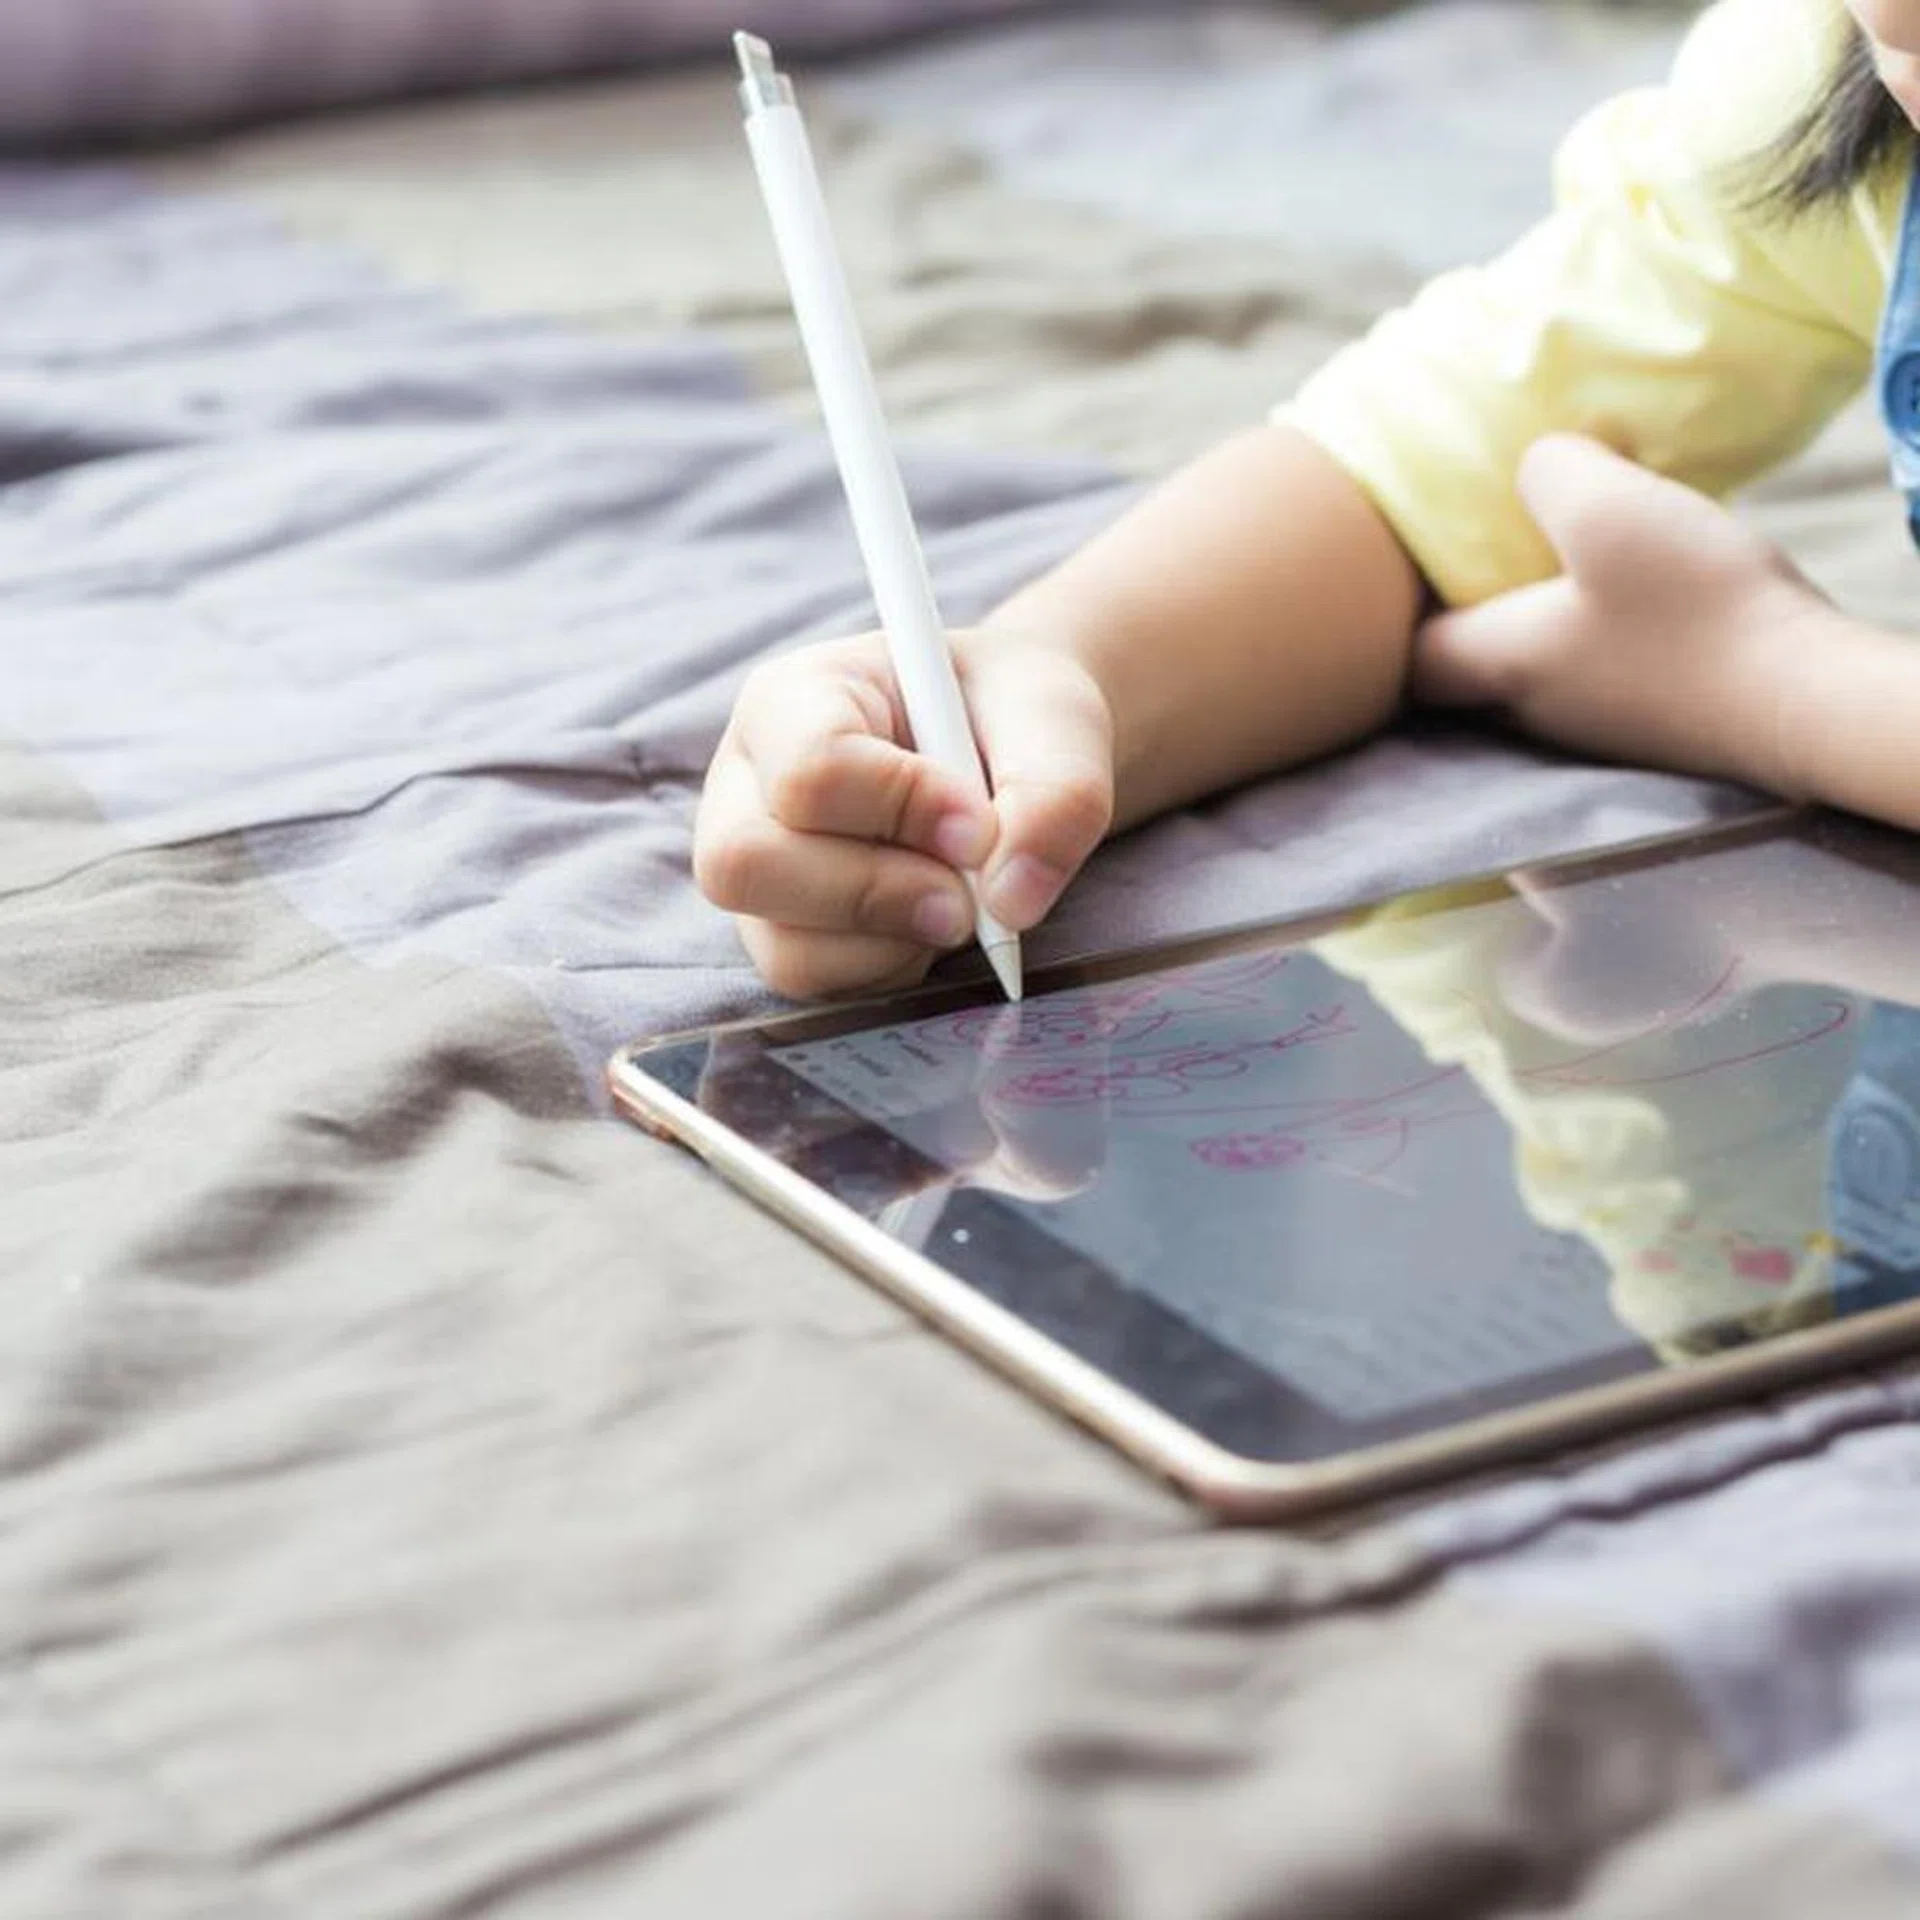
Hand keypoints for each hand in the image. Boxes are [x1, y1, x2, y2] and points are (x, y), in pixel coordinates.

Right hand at [695, 627, 1113, 998]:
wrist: (1011, 749)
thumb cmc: (1012, 717)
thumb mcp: (1055, 720)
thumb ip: (1054, 793)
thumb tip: (1012, 901)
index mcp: (794, 698)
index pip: (809, 768)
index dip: (900, 808)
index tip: (981, 825)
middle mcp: (747, 785)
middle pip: (744, 864)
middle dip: (872, 893)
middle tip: (965, 897)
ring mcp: (757, 868)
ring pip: (780, 944)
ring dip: (890, 941)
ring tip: (959, 902)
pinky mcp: (782, 933)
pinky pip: (815, 983)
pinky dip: (889, 969)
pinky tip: (929, 923)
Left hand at [1414, 434, 1831, 792]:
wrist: (1805, 699)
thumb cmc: (1692, 609)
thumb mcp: (1609, 510)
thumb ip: (1550, 473)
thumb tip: (1539, 464)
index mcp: (1500, 662)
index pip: (1408, 662)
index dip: (1395, 620)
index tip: (1413, 565)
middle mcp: (1534, 707)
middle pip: (1469, 665)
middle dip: (1466, 610)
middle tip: (1484, 546)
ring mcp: (1598, 720)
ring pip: (1538, 664)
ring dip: (1541, 612)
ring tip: (1567, 549)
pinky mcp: (1656, 715)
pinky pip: (1603, 664)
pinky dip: (1602, 625)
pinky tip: (1641, 582)